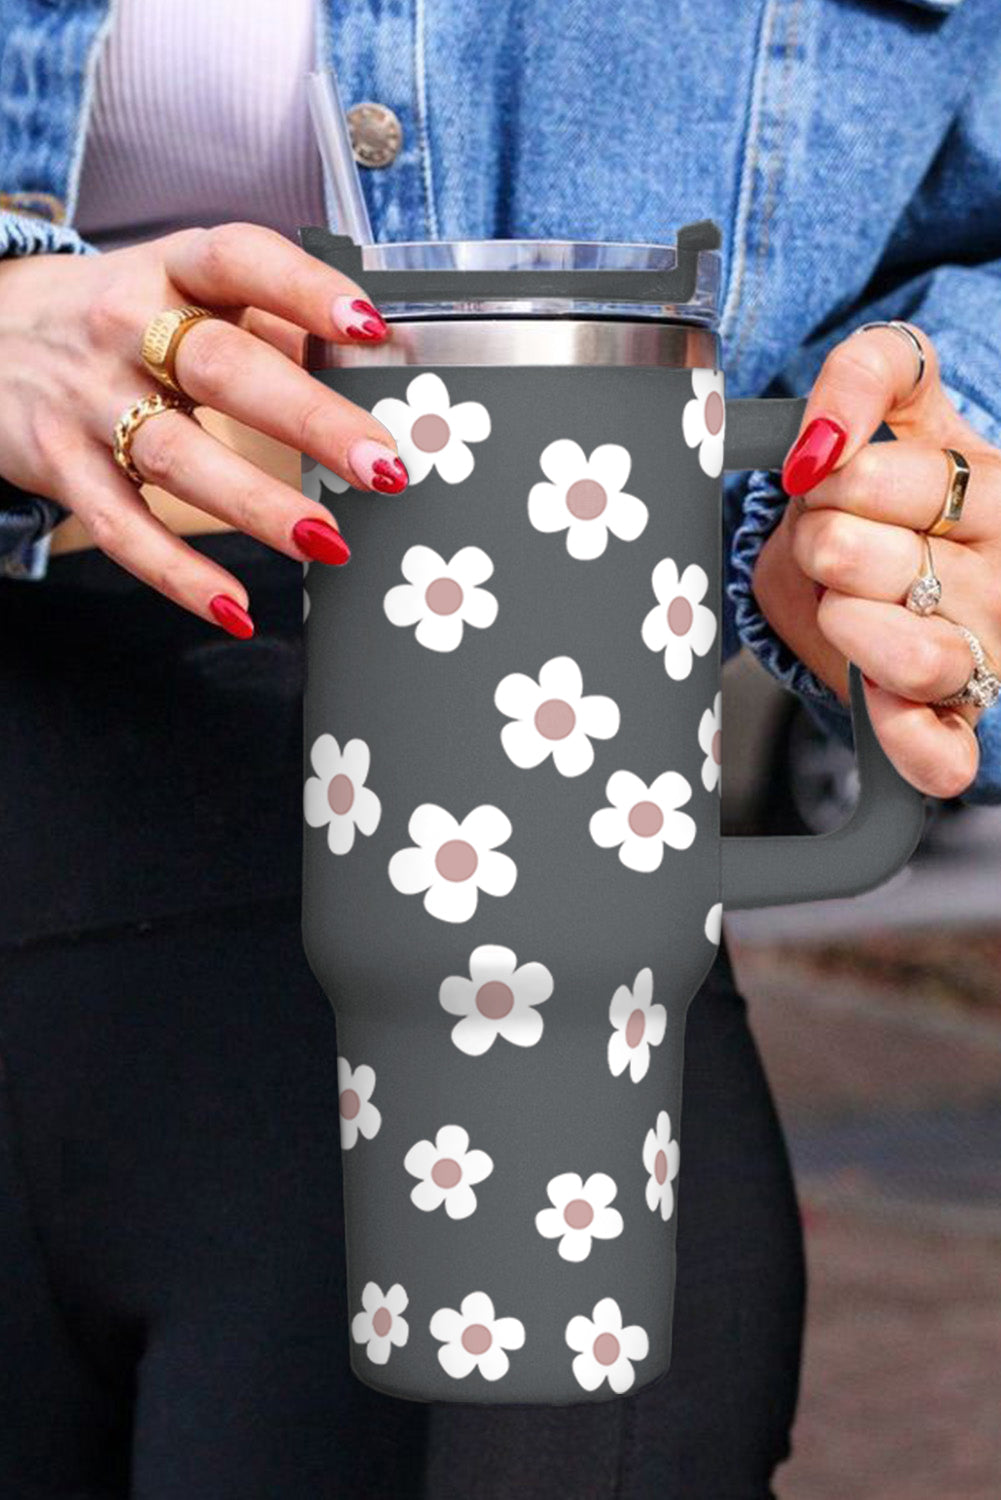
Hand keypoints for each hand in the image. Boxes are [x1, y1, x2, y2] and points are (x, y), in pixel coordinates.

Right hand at [0, 223, 406, 635]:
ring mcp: (89, 400)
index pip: (239, 259)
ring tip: (328, 542)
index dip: (305, 289)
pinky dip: (180, 575)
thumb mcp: (181, 290)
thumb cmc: (120, 319)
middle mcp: (126, 328)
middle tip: (384, 467)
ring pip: (177, 456)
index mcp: (170, 268)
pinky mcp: (62, 466)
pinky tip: (237, 609)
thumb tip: (375, 358)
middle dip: (310, 420)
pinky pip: (123, 528)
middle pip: (224, 370)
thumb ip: (270, 320)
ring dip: (257, 504)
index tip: (370, 327)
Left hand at [751, 323, 1000, 798]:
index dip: (831, 479)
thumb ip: (868, 376)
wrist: (899, 571)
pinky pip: (938, 756)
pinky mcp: (961, 729)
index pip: (892, 476)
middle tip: (835, 548)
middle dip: (819, 545)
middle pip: (858, 558)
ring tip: (846, 608)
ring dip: (842, 625)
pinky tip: (877, 696)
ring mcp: (989, 657)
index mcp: (998, 491)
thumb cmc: (900, 491)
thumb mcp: (898, 401)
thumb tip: (820, 443)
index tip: (828, 479)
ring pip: (914, 657)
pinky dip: (900, 734)